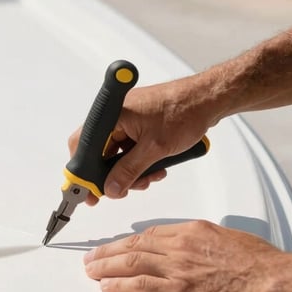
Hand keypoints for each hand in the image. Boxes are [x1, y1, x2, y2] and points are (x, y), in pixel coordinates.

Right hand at [68, 76, 215, 199]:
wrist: (208, 99)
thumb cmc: (184, 112)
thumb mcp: (154, 149)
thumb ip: (129, 171)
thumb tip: (111, 188)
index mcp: (112, 115)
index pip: (83, 146)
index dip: (84, 172)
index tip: (89, 191)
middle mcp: (115, 115)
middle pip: (101, 153)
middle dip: (114, 174)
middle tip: (124, 189)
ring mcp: (128, 119)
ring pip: (117, 153)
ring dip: (130, 169)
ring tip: (149, 176)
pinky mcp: (139, 123)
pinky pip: (130, 147)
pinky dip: (139, 160)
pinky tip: (155, 167)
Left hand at [83, 220, 287, 291]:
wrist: (274, 281)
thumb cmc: (262, 265)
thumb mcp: (230, 242)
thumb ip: (208, 245)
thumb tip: (201, 252)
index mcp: (193, 231)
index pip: (151, 234)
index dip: (129, 242)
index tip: (117, 247)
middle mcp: (181, 245)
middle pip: (134, 245)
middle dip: (109, 252)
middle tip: (92, 258)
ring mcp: (178, 267)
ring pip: (131, 262)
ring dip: (105, 267)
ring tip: (90, 271)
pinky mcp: (178, 289)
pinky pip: (139, 285)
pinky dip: (119, 285)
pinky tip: (106, 287)